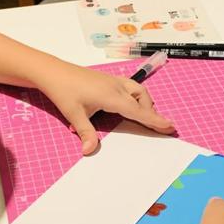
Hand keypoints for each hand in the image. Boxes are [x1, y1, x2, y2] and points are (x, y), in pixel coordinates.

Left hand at [37, 63, 174, 153]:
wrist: (53, 71)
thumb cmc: (63, 92)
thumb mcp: (73, 114)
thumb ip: (85, 132)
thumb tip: (89, 151)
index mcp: (111, 96)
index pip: (138, 110)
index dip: (155, 120)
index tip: (170, 126)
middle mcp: (116, 86)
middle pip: (142, 99)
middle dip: (152, 113)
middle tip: (159, 127)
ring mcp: (113, 80)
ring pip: (138, 90)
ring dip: (144, 103)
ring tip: (144, 116)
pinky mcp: (108, 79)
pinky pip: (130, 87)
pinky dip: (136, 96)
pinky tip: (129, 104)